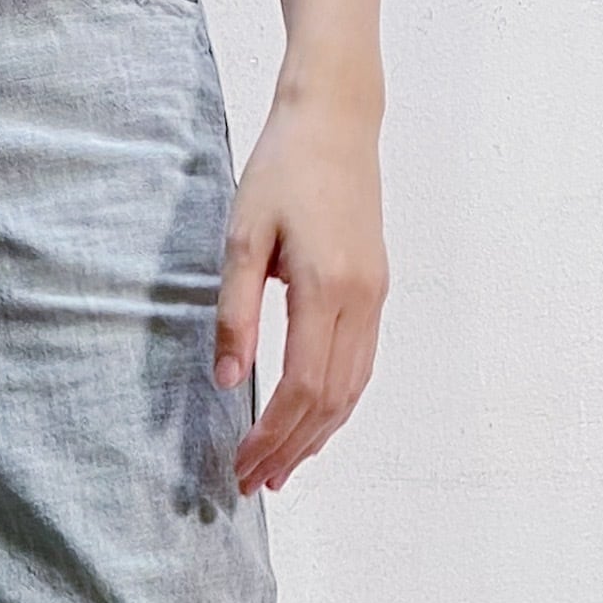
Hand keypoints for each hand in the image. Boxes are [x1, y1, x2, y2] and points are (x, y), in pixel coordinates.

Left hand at [214, 90, 388, 494]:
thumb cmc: (281, 170)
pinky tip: (310, 423)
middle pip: (330, 402)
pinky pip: (360, 366)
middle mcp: (361, 300)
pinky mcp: (377, 290)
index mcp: (325, 288)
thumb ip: (233, 314)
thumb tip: (226, 381)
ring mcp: (375, 297)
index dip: (271, 436)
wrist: (336, 119)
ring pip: (352, 390)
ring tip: (281, 467)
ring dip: (316, 436)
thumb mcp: (241, 237)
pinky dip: (335, 405)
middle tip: (254, 483)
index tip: (241, 465)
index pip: (300, 388)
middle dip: (291, 449)